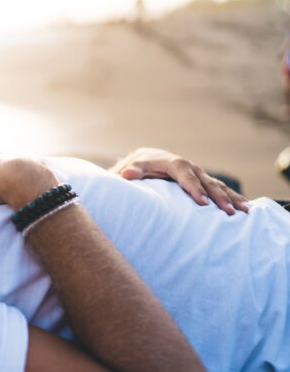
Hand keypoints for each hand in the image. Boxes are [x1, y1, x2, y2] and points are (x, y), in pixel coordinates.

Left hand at [111, 148, 248, 214]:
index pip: (184, 173)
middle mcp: (190, 167)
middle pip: (206, 182)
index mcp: (173, 163)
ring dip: (231, 198)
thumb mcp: (133, 167)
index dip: (193, 187)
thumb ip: (132, 171)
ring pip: (217, 186)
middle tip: (227, 212)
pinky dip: (232, 197)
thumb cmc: (139, 166)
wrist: (149, 159)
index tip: (201, 202)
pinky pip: (220, 190)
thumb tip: (125, 174)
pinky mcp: (203, 181)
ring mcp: (199, 174)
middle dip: (217, 197)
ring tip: (244, 211)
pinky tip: (245, 207)